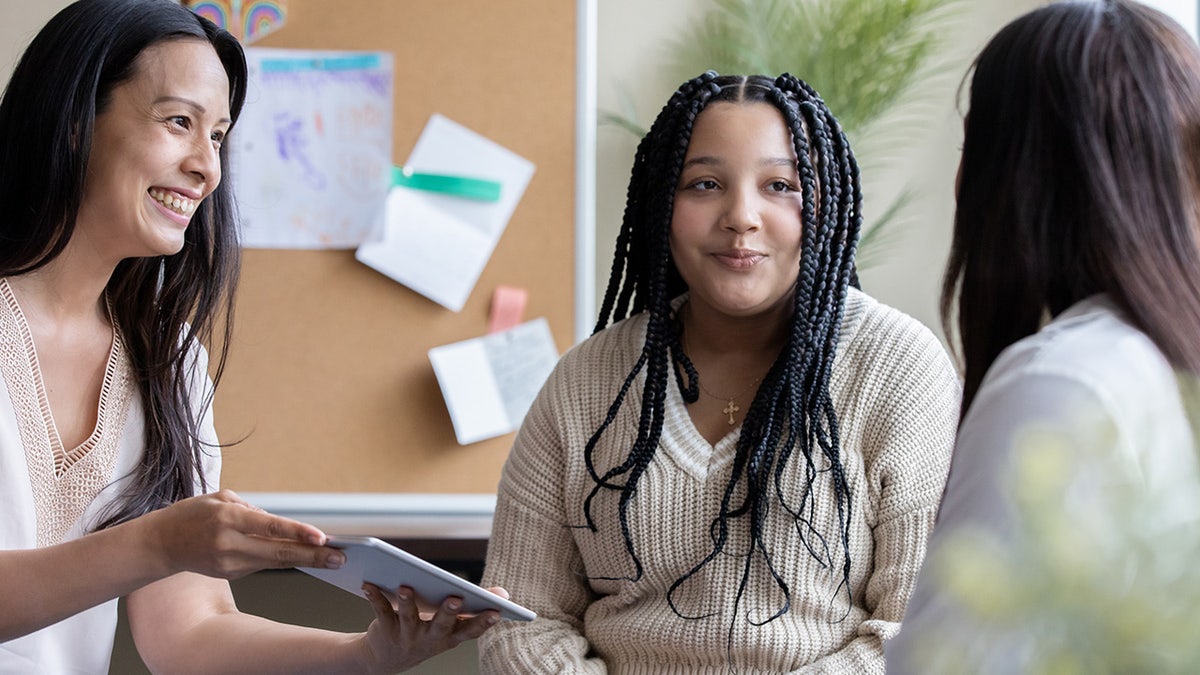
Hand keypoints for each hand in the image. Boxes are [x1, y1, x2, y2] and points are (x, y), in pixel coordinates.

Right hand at [142, 489, 344, 579]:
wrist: (160, 544)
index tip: (322, 537)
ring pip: (274, 562)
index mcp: (228, 517)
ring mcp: (228, 562)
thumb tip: (283, 526)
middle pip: (278, 552)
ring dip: (305, 561)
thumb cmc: (192, 515)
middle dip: (313, 556)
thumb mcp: (221, 499)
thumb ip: (253, 510)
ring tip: (332, 559)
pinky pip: (262, 565)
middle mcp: (229, 543)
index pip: (270, 527)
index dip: (298, 533)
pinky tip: (305, 558)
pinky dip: (284, 560)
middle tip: (340, 557)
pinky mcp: (229, 573)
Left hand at [357, 583, 504, 672]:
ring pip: (409, 618)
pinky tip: (369, 584)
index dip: (484, 622)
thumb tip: (502, 591)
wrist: (386, 659)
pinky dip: (375, 597)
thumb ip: (473, 607)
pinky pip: (381, 612)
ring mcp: (408, 636)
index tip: (497, 610)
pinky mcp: (386, 630)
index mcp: (450, 637)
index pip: (470, 631)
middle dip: (449, 612)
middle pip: (441, 625)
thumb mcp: (451, 625)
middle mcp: (430, 639)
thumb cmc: (426, 633)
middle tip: (456, 598)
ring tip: (405, 586)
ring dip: (408, 602)